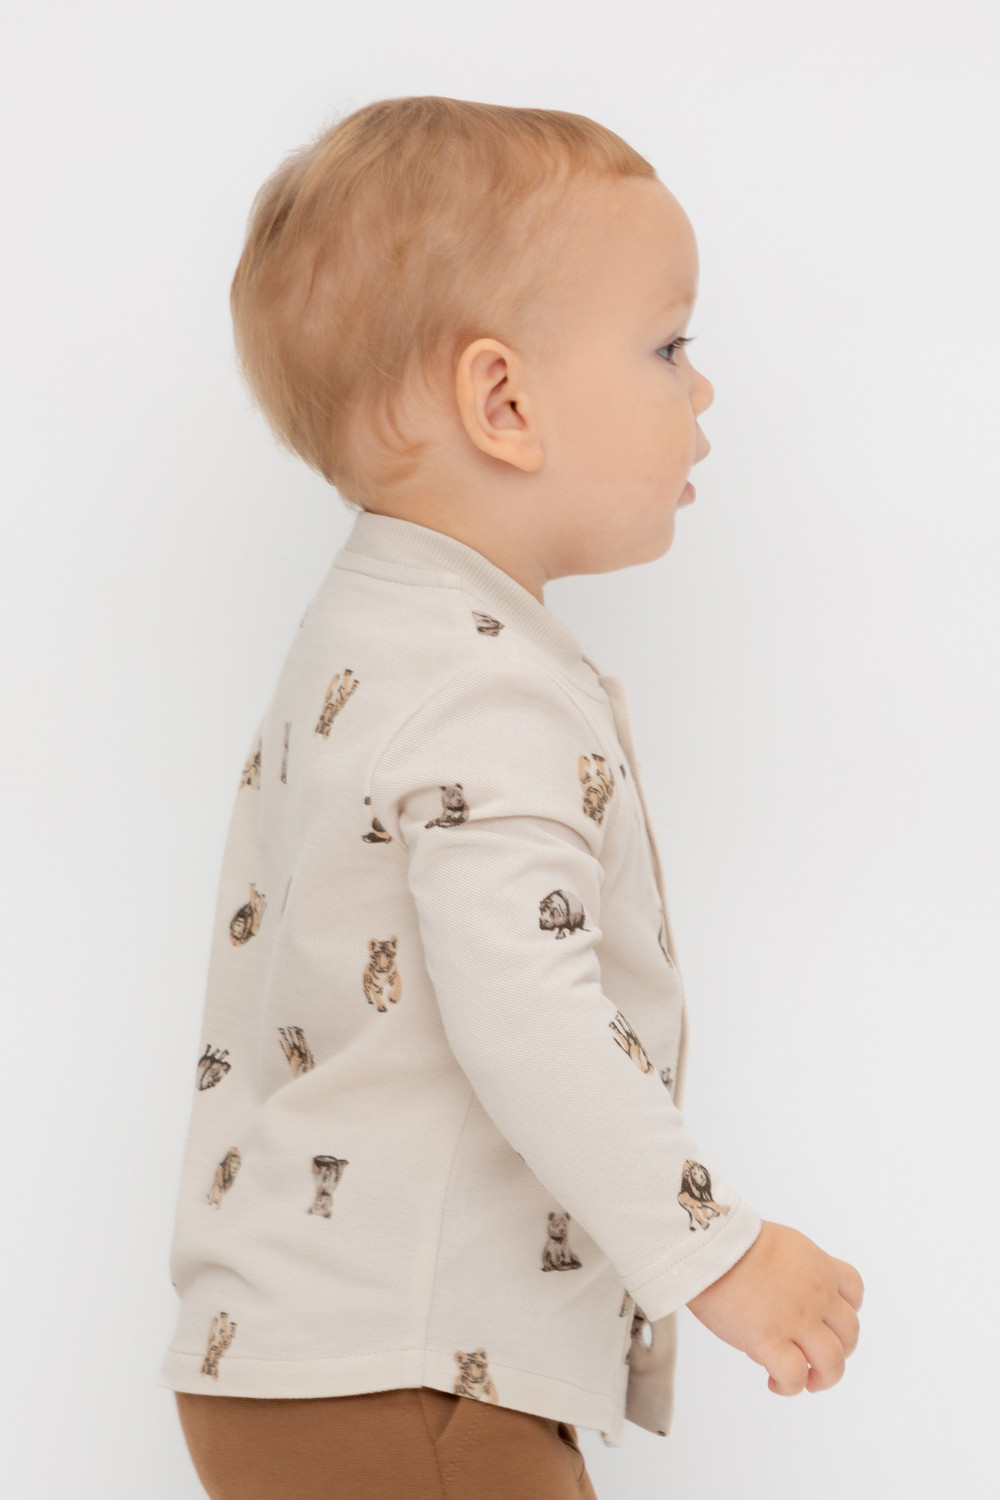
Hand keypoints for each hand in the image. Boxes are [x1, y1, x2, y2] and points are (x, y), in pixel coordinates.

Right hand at [685, 1219, 863, 1395]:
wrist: (712, 1248)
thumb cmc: (735, 1241)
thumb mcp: (783, 1245)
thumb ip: (797, 1271)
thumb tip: (790, 1296)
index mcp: (820, 1267)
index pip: (854, 1292)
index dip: (846, 1311)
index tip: (830, 1322)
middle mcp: (817, 1295)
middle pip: (850, 1333)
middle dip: (840, 1351)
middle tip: (819, 1360)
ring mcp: (797, 1321)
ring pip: (833, 1362)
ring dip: (824, 1377)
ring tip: (808, 1381)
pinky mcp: (770, 1341)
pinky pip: (794, 1376)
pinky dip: (789, 1386)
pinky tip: (774, 1382)